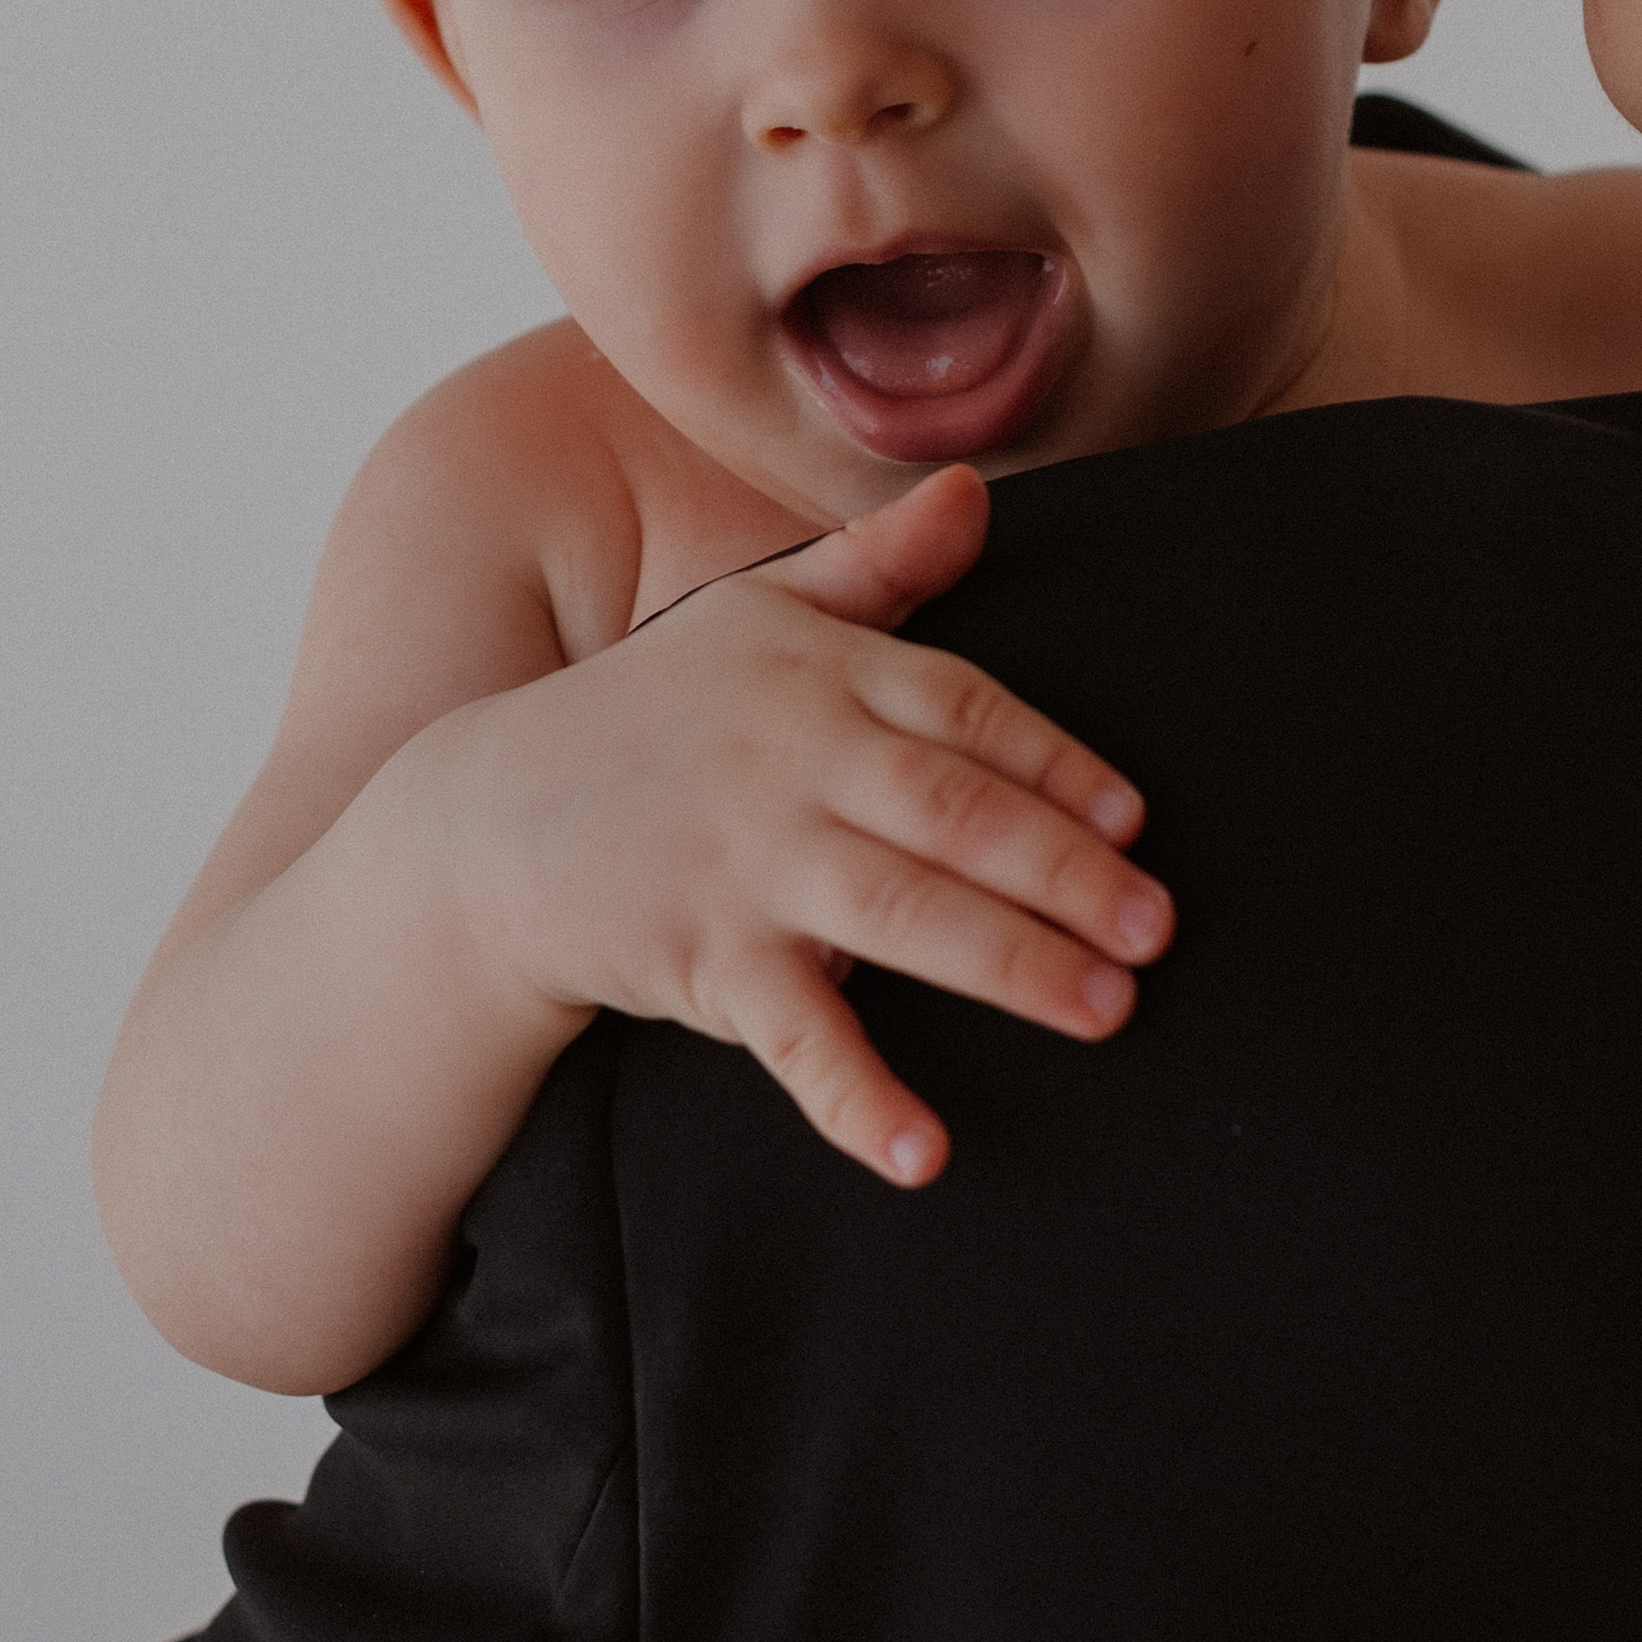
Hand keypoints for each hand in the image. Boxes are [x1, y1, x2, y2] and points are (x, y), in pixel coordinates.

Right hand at [444, 465, 1168, 1185]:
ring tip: (1106, 1007)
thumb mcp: (756, 613)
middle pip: (952, 810)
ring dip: (1012, 963)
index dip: (1055, 762)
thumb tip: (974, 489)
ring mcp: (745, 862)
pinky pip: (796, 1036)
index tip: (1133, 818)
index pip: (964, 709)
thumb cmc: (649, 712)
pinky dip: (860, 1097)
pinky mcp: (700, 956)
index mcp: (818, 671)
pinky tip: (927, 1152)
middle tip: (1157, 929)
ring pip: (903, 914)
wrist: (484, 823)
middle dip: (1065, 870)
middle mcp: (791, 758)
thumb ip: (877, 565)